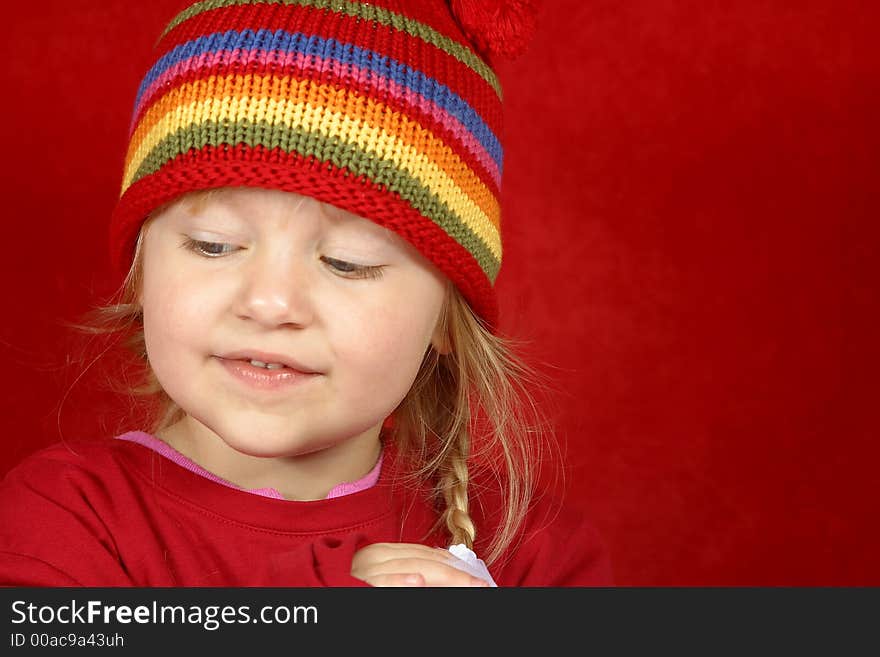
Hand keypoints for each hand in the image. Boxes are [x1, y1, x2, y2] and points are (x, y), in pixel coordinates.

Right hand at [351, 542, 490, 586]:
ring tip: (466, 584)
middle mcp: (373, 559)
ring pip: (409, 569)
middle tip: (481, 586)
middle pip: (423, 562)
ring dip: (440, 576)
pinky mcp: (354, 586)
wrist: (301, 584)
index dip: (452, 565)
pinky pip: (379, 583)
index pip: (423, 555)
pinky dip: (398, 581)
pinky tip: (417, 582)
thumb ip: (398, 568)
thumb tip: (433, 569)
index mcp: (379, 553)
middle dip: (455, 574)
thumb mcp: (372, 572)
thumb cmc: (338, 583)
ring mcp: (363, 573)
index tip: (475, 577)